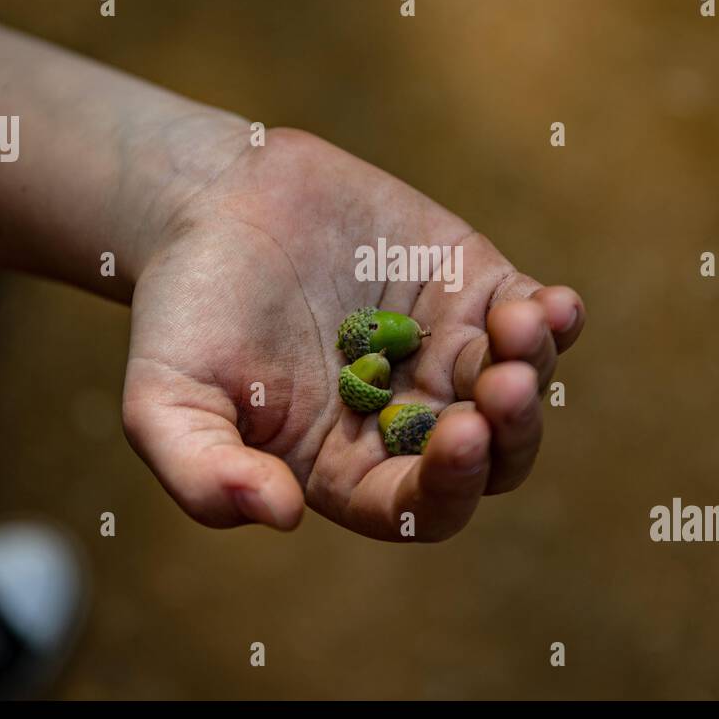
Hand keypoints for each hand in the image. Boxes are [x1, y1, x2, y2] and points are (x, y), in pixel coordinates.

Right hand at [120, 128, 584, 540]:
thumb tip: (280, 515)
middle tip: (505, 387)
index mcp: (348, 467)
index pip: (417, 506)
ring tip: (519, 326)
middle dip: (509, 432)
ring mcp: (445, 354)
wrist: (210, 203)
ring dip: (536, 369)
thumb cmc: (185, 312)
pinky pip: (533, 319)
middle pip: (490, 459)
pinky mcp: (469, 289)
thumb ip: (205, 473)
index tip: (459, 439)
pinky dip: (554, 319)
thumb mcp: (164, 402)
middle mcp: (408, 419)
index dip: (447, 487)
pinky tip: (553, 305)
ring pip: (522, 388)